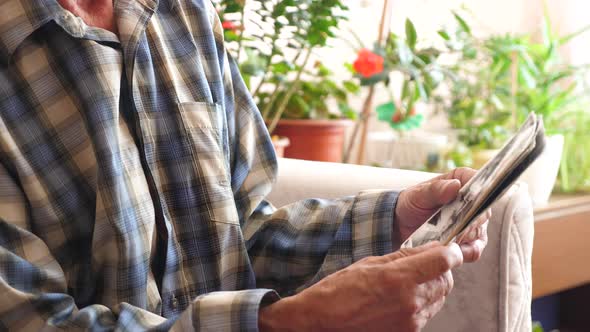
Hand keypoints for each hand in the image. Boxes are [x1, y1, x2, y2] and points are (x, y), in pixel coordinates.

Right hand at [259, 242, 462, 331]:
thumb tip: (431, 248)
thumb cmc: (340, 290)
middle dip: (441, 269)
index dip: (451, 251)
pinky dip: (423, 301)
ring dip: (433, 286)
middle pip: (446, 280)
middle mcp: (410, 301)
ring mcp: (411, 321)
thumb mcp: (370, 262)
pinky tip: (403, 297)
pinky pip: (428, 313)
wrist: (323, 321)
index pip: (443, 261)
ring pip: (440, 298)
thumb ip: (405, 255)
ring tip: (410, 280)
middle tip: (427, 262)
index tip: (450, 248)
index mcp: (398, 278)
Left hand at [395, 167, 489, 261]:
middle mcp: (473, 201)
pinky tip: (449, 249)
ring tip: (446, 238)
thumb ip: (435, 190)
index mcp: (461, 181)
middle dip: (469, 220)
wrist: (401, 226)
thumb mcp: (418, 195)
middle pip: (483, 210)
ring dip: (463, 237)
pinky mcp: (469, 242)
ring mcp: (473, 223)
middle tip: (453, 225)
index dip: (480, 191)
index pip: (482, 181)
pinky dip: (463, 251)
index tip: (470, 202)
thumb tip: (455, 186)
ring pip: (479, 232)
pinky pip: (474, 250)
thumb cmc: (411, 204)